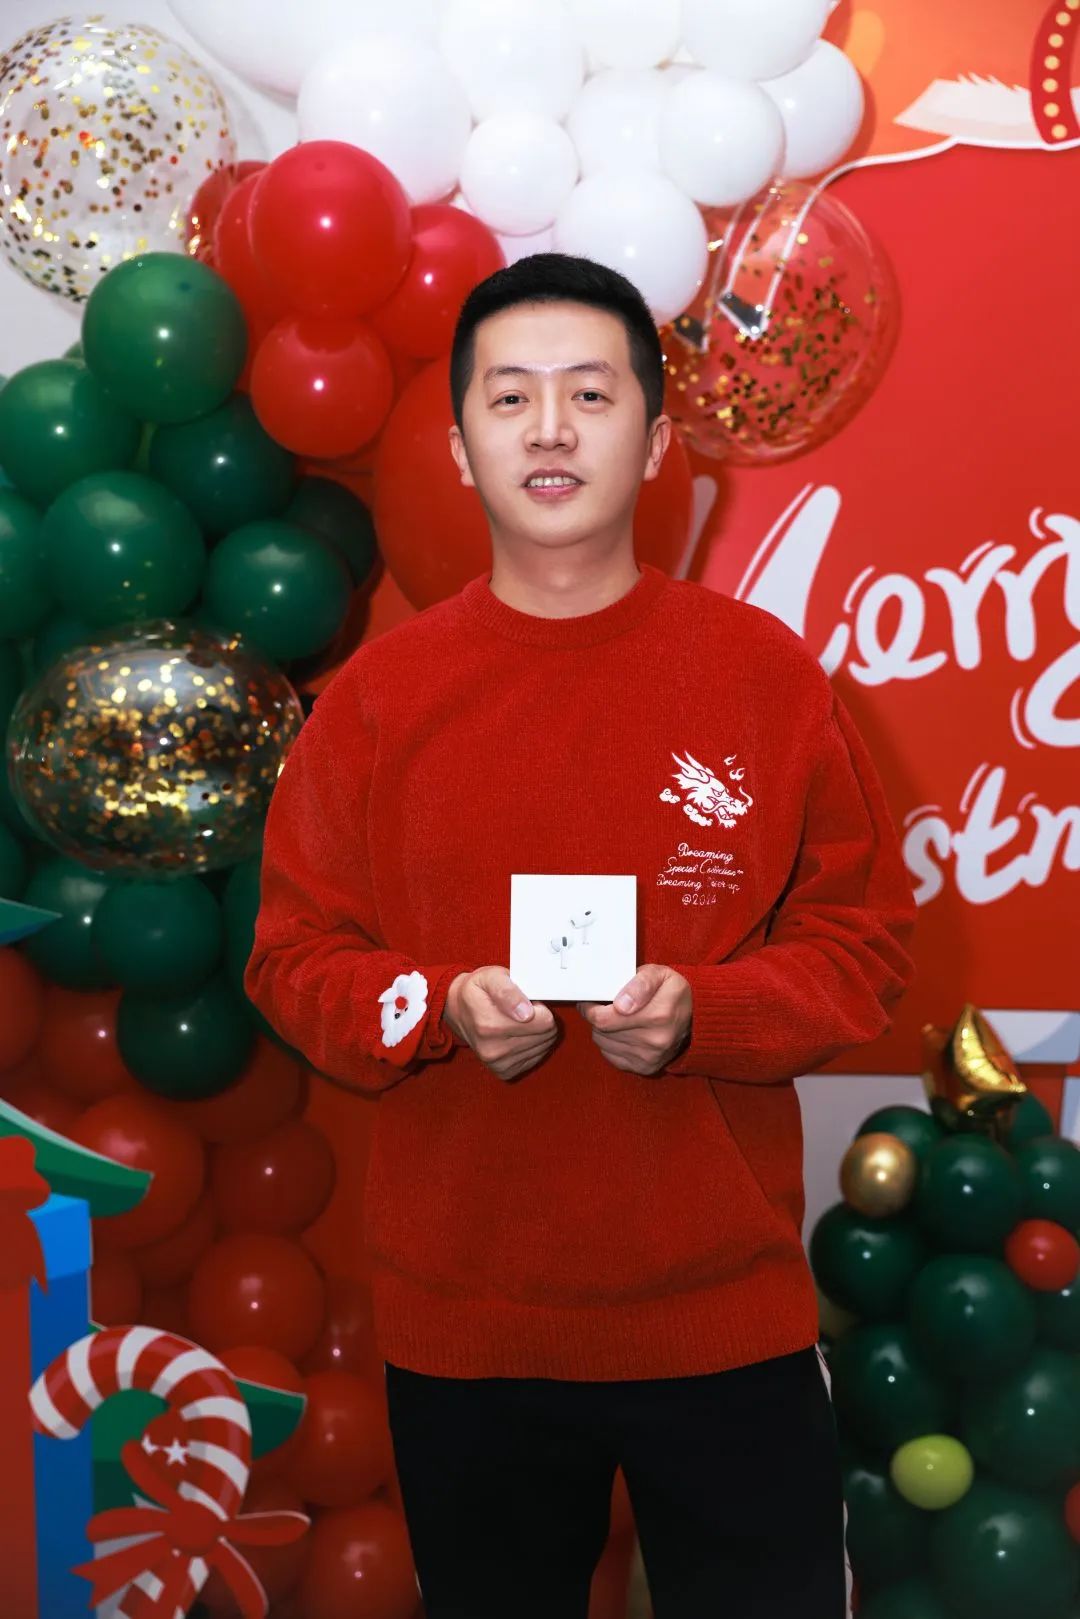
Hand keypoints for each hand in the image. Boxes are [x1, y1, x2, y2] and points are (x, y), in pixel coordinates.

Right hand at [444, 967, 557, 1081]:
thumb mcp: (490, 977)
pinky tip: (517, 1035)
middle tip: (522, 1011)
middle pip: (546, 1035)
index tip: (527, 1002)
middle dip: (540, 1020)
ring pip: (544, 1047)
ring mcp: (498, 1063)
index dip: (540, 1007)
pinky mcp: (504, 1071)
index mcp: (489, 1024)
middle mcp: (492, 1048)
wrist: (457, 1010)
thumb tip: (526, 1013)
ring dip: (536, 1033)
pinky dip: (531, 1045)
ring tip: (517, 1022)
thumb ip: (508, 991)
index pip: (545, 1022)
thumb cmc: (477, 990)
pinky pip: (536, 1058)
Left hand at [578, 965, 691, 1075]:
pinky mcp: (646, 1067)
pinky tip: (623, 1032)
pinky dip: (611, 1044)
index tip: (589, 1000)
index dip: (589, 1009)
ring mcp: (650, 1057)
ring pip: (603, 1044)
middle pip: (600, 1032)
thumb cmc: (673, 992)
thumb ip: (640, 983)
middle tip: (603, 1006)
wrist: (697, 1018)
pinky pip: (611, 1056)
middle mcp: (654, 1040)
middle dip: (597, 1017)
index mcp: (657, 1015)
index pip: (603, 1019)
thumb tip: (620, 1005)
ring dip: (603, 1030)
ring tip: (616, 1018)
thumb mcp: (660, 974)